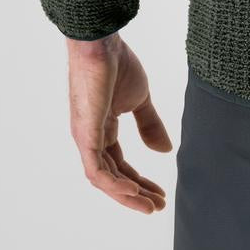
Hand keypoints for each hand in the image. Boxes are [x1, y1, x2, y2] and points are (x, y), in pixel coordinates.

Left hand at [64, 32, 172, 213]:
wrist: (102, 44)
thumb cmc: (117, 64)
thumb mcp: (140, 99)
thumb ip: (150, 124)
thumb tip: (164, 151)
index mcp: (103, 130)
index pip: (120, 165)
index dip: (140, 181)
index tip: (161, 192)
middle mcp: (91, 139)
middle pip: (113, 177)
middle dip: (136, 194)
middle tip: (158, 206)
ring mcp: (86, 138)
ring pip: (104, 179)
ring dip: (127, 195)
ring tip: (149, 206)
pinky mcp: (85, 134)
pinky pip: (96, 170)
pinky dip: (113, 184)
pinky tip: (132, 191)